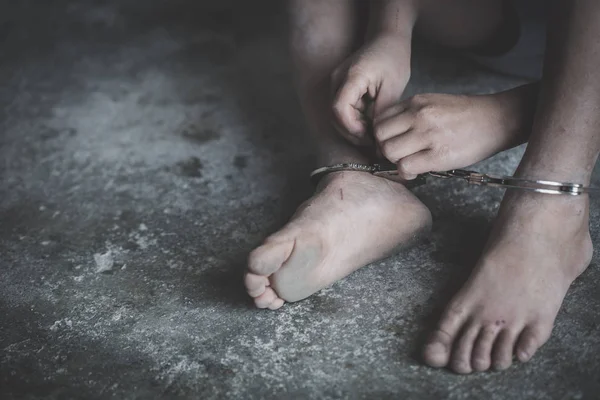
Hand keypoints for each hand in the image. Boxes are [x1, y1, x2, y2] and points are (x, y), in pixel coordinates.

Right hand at [331, 34, 410, 145]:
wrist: (387, 38)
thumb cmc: (393, 58)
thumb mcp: (393, 87)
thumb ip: (381, 112)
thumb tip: (376, 137)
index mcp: (352, 77)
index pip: (339, 109)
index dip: (351, 128)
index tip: (368, 136)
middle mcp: (338, 80)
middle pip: (334, 115)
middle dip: (351, 132)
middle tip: (372, 141)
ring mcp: (336, 83)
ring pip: (336, 115)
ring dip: (352, 128)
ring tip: (372, 133)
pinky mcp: (340, 87)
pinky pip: (342, 109)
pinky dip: (353, 120)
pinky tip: (369, 123)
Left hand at [373, 93, 521, 179]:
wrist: (498, 119)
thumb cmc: (466, 115)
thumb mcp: (434, 103)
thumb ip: (410, 115)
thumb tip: (390, 136)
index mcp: (416, 102)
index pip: (380, 119)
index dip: (381, 135)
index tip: (390, 143)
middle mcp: (419, 115)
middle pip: (379, 136)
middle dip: (383, 149)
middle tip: (396, 156)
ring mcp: (428, 135)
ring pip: (389, 151)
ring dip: (394, 161)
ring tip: (408, 162)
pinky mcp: (439, 155)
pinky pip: (406, 166)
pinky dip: (406, 172)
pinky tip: (416, 170)